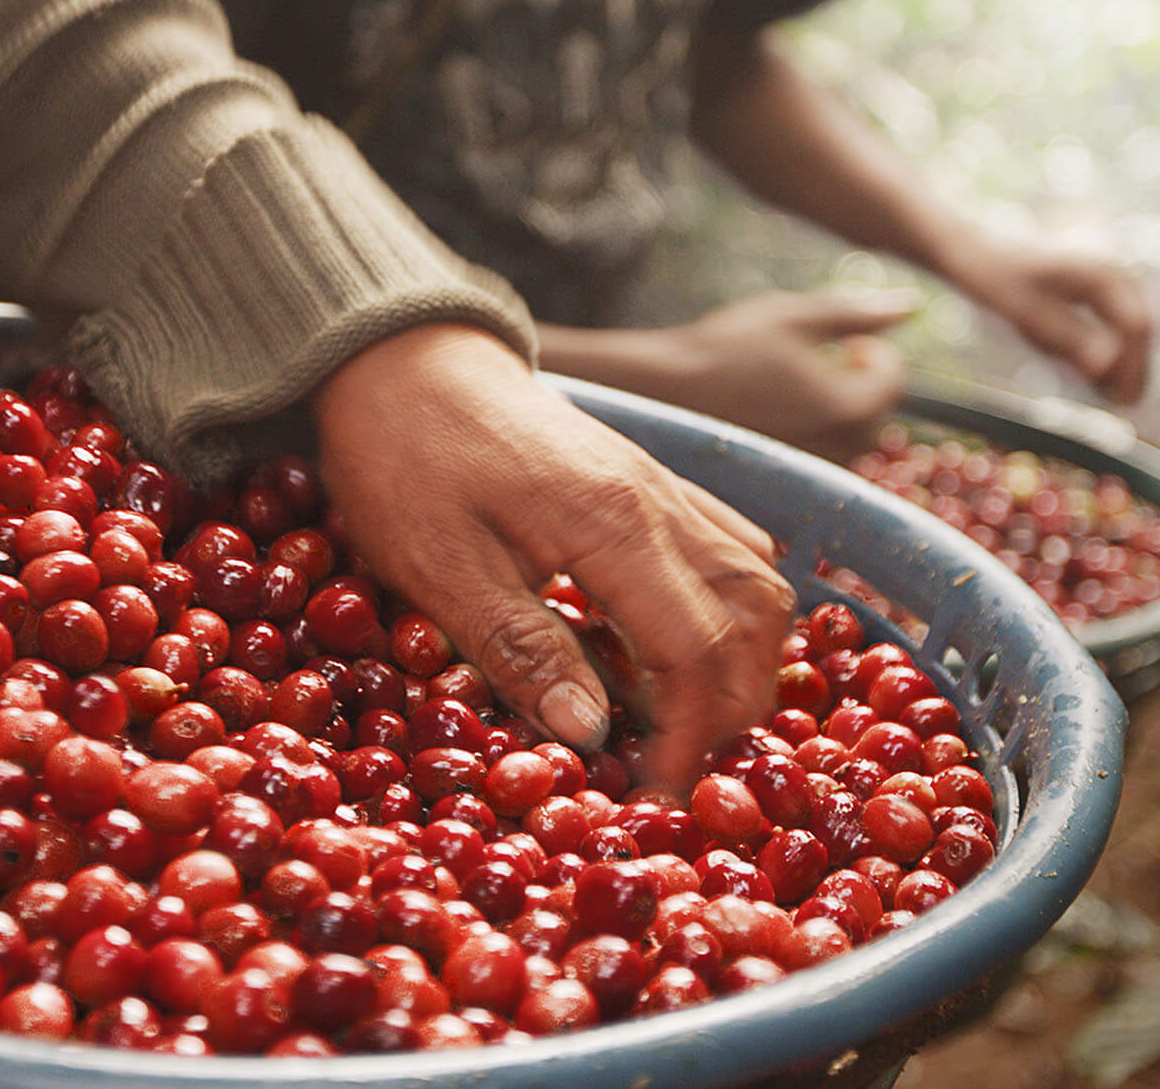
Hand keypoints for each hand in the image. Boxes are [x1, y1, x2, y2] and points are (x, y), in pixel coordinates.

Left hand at [310, 324, 796, 783]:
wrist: (401, 358)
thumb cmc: (404, 459)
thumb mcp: (437, 566)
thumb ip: (519, 647)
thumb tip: (588, 735)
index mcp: (614, 524)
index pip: (700, 651)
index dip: (691, 740)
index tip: (655, 800)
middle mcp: (661, 501)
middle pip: (755, 619)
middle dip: (732, 710)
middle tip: (675, 774)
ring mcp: (665, 486)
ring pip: (758, 582)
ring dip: (741, 663)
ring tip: (683, 726)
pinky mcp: (651, 483)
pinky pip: (731, 550)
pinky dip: (729, 614)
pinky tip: (674, 654)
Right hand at [654, 290, 913, 462]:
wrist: (662, 391)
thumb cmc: (726, 348)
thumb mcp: (796, 317)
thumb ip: (858, 313)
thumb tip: (912, 304)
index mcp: (847, 407)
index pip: (894, 384)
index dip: (879, 356)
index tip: (851, 342)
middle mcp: (835, 448)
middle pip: (876, 418)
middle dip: (863, 386)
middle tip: (828, 360)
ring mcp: (809, 467)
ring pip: (849, 442)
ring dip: (840, 412)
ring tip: (800, 385)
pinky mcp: (784, 478)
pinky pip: (819, 459)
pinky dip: (813, 435)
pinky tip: (778, 411)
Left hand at [945, 240, 1152, 402]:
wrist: (976, 251)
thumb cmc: (999, 281)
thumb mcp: (1029, 315)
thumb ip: (1070, 340)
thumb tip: (1107, 367)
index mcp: (1100, 274)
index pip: (1135, 325)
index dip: (1134, 366)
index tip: (1126, 402)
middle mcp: (1110, 272)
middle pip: (1139, 325)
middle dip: (1134, 366)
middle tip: (1125, 405)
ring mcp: (1105, 279)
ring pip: (1129, 324)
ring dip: (1125, 360)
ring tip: (1113, 396)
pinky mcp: (1094, 288)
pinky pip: (1113, 321)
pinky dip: (1109, 348)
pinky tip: (1098, 377)